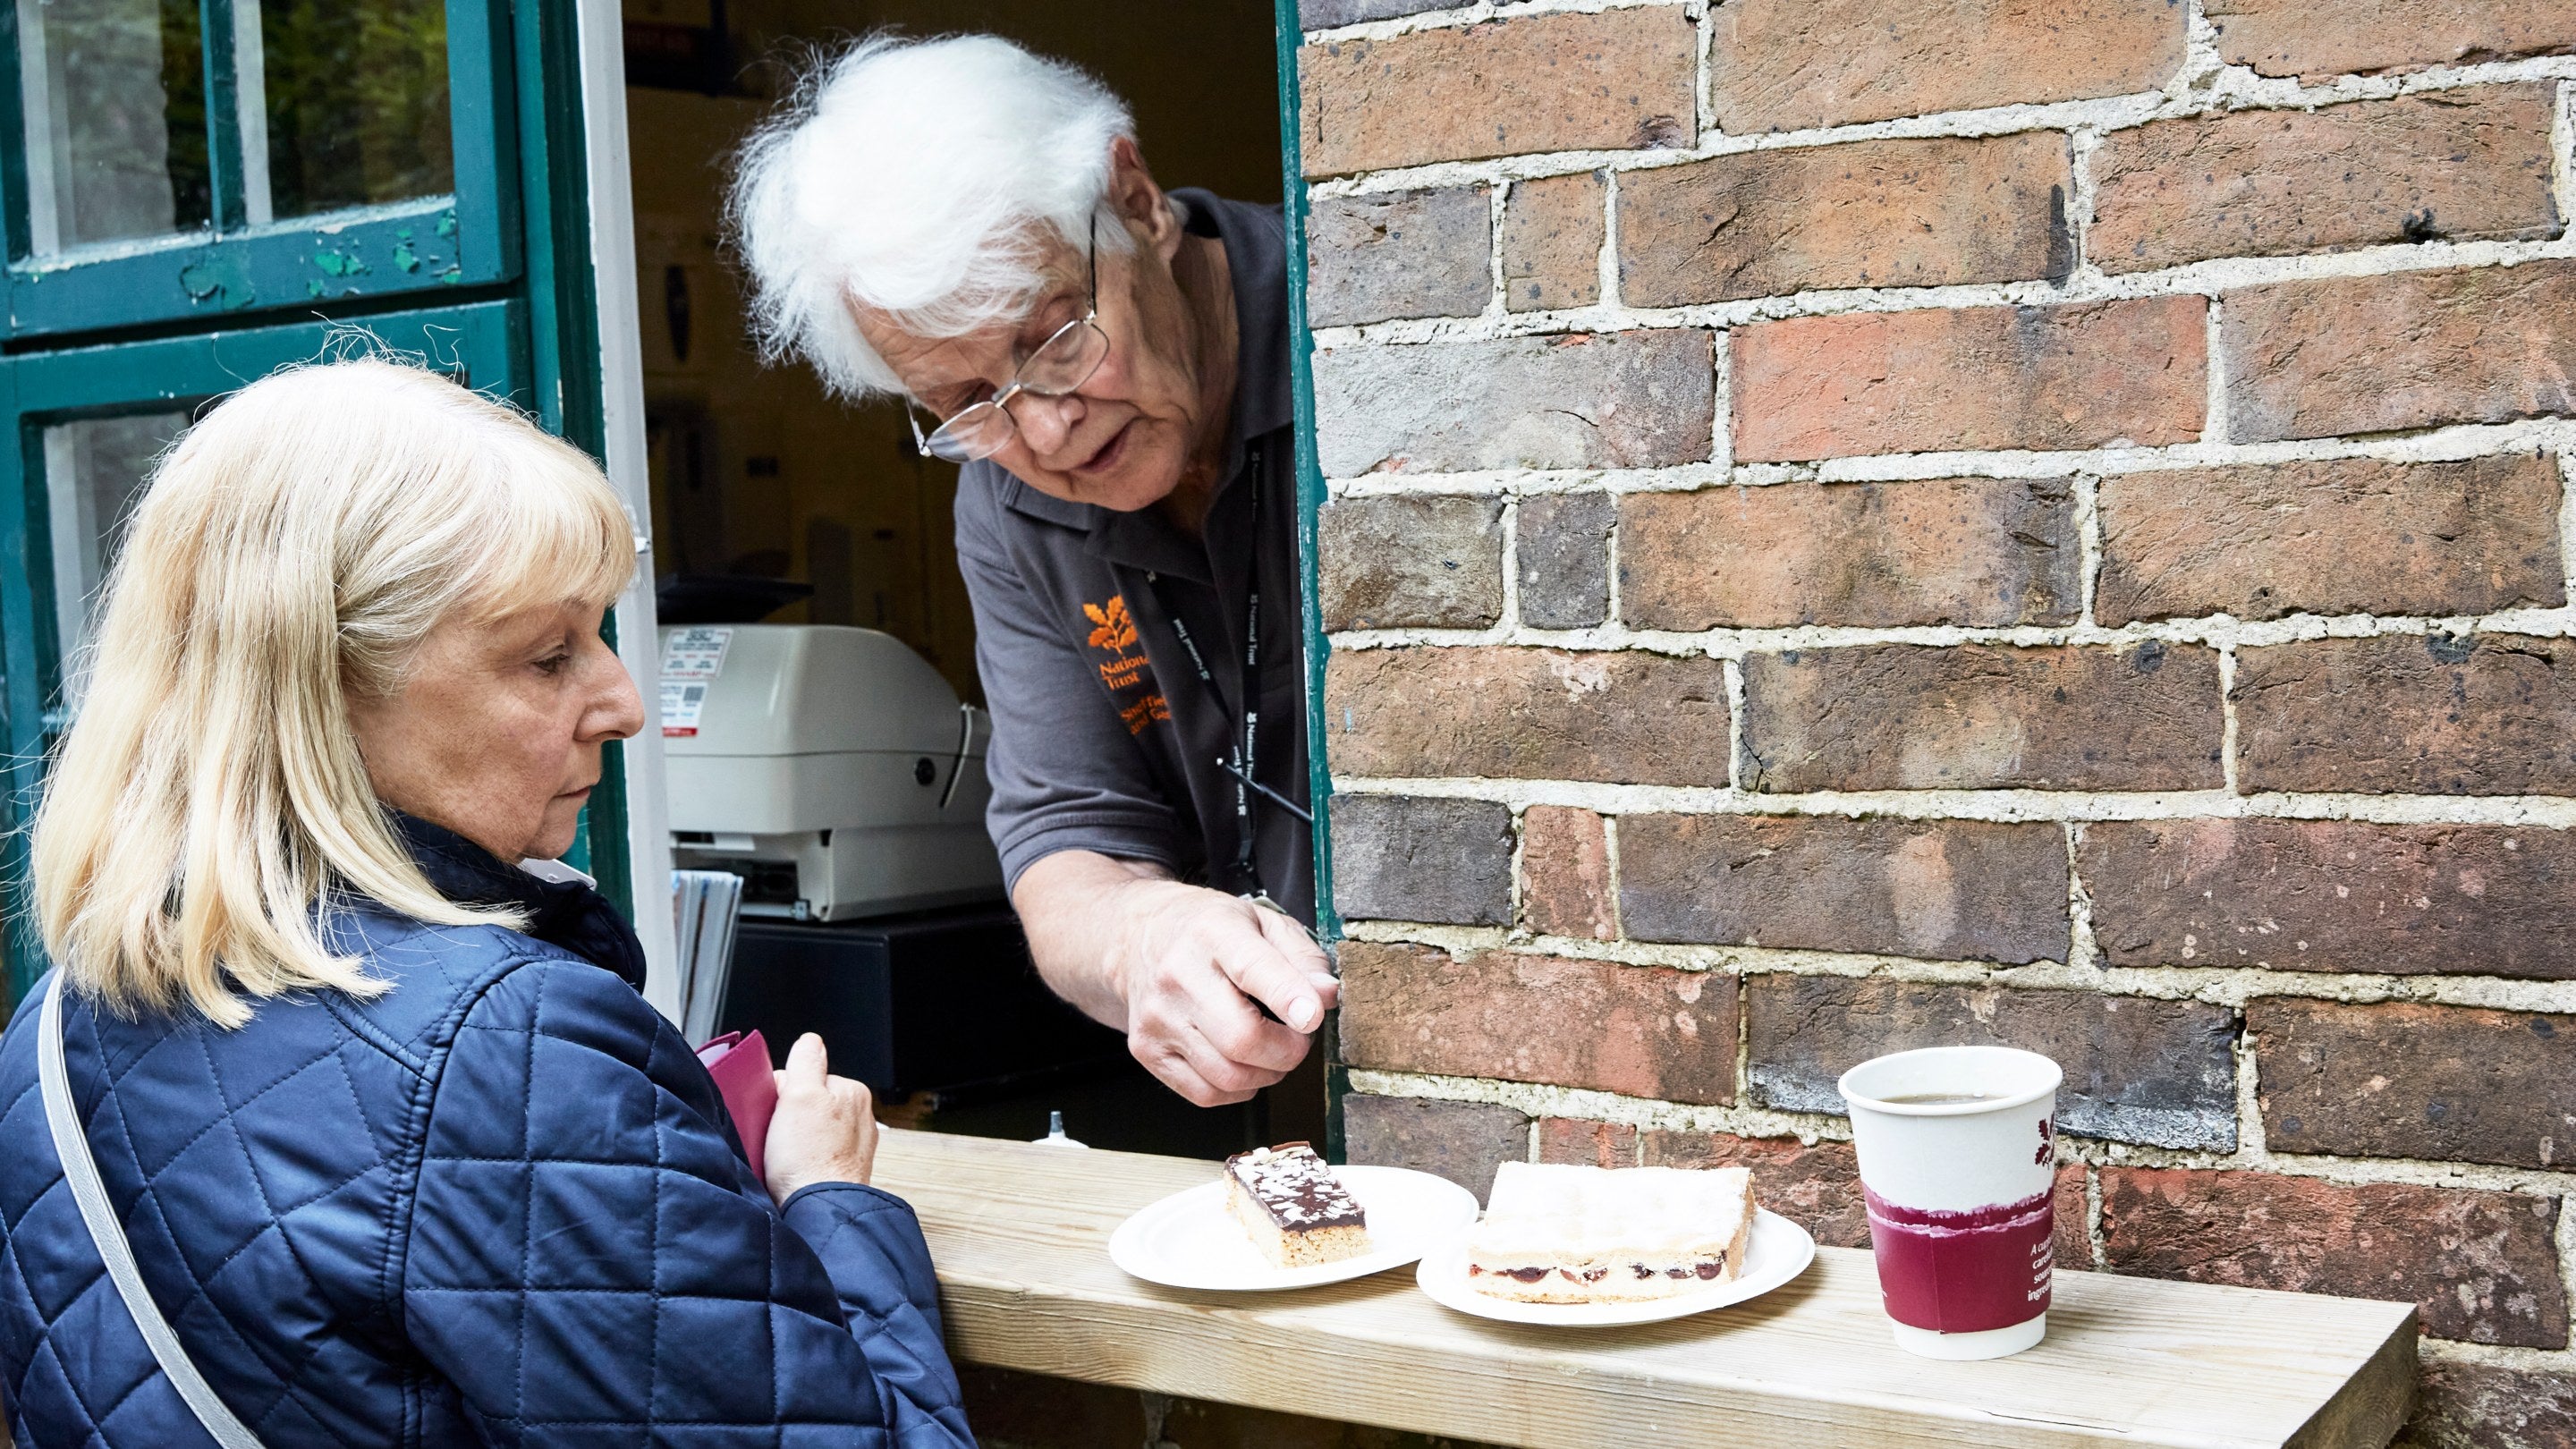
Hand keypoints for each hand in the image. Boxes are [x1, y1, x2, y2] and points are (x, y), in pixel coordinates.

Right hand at [763, 1033, 878, 1201]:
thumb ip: (807, 1062)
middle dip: (788, 1116)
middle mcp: (858, 1117)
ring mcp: (852, 1145)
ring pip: (809, 1129)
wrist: (818, 1210)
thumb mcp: (801, 1095)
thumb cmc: (810, 1158)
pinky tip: (792, 1170)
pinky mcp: (840, 1169)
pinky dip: (800, 1159)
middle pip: (808, 1102)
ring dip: (793, 1139)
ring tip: (784, 1157)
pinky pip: (812, 1153)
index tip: (776, 1109)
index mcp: (852, 1092)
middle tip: (778, 1136)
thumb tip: (810, 1041)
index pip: (807, 1077)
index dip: (784, 1091)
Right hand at [1111, 881, 1339, 1107]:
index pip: (1251, 969)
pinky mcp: (1147, 1050)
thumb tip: (1327, 995)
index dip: (1288, 996)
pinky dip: (1238, 1087)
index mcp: (1213, 933)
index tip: (1312, 1016)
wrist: (1138, 938)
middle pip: (1241, 1038)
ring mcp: (1158, 1018)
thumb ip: (1302, 956)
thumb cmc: (1209, 931)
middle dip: (1288, 1050)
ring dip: (1267, 1073)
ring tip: (1271, 1047)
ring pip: (1228, 1076)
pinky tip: (1242, 1062)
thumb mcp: (1263, 921)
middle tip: (1298, 1036)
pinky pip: (1206, 1094)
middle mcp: (1178, 975)